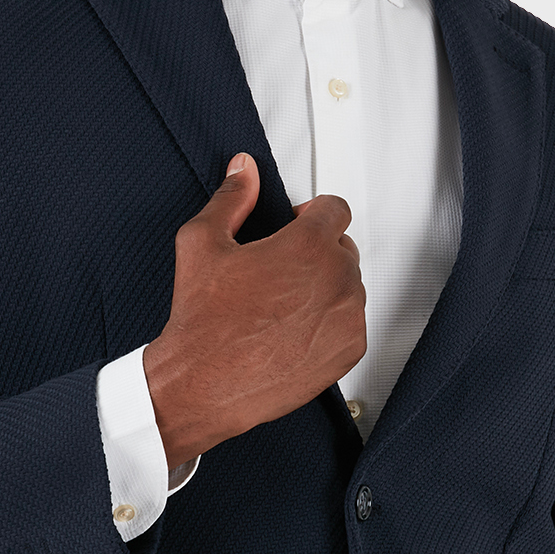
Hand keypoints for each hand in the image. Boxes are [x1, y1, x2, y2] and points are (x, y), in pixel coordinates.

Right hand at [142, 153, 365, 466]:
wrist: (204, 384)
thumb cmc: (203, 321)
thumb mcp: (202, 243)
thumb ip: (231, 198)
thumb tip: (243, 170)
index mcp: (308, 245)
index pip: (335, 209)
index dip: (313, 214)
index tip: (298, 227)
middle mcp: (337, 278)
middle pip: (344, 249)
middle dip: (317, 254)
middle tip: (282, 274)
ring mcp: (347, 317)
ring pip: (349, 287)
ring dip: (325, 289)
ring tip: (284, 307)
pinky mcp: (349, 350)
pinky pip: (352, 324)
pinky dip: (330, 324)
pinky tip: (294, 331)